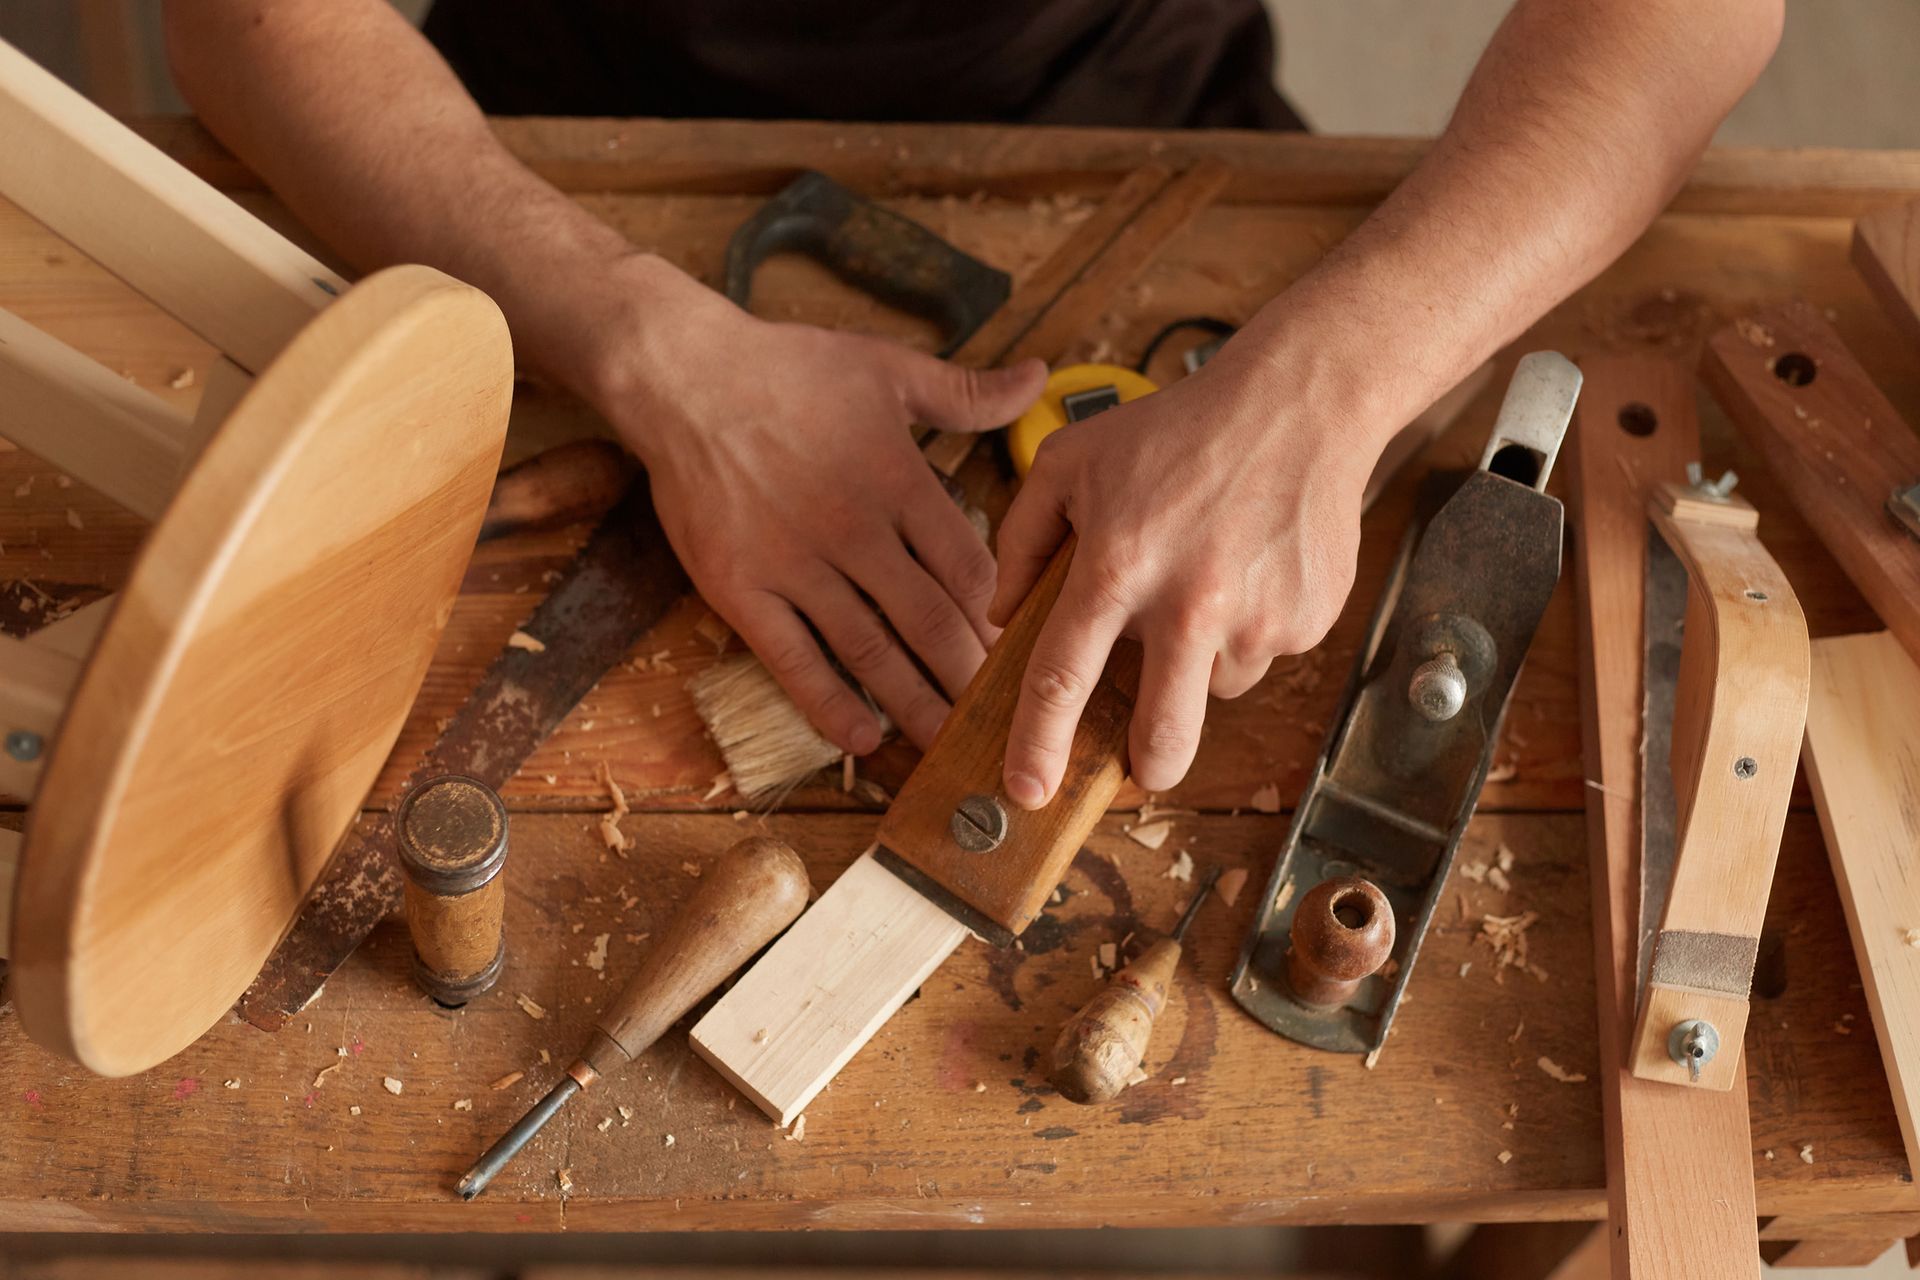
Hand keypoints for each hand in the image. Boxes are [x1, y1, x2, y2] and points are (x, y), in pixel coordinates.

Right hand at [591, 257, 1045, 752]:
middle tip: (1005, 719)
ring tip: (949, 743)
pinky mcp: (741, 588)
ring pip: (871, 650)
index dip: (1004, 617)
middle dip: (972, 676)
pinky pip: (792, 659)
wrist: (683, 375)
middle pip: (931, 620)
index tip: (1028, 650)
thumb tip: (1040, 375)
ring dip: (915, 703)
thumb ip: (967, 391)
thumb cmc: (788, 367)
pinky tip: (863, 738)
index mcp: (899, 481)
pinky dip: (828, 703)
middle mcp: (855, 530)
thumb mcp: (888, 368)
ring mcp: (795, 565)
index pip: (970, 567)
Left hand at [990, 338, 1382, 805]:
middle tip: (1138, 766)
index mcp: (1117, 565)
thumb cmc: (1176, 429)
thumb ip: (1022, 537)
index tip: (1025, 792)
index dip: (1039, 744)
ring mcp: (1257, 616)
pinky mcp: (1308, 619)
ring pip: (1215, 685)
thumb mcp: (1071, 461)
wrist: (1300, 402)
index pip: (1064, 677)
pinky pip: (1263, 654)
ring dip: (1200, 659)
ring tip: (1204, 580)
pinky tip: (1248, 567)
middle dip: (1146, 768)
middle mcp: (1189, 602)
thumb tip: (1000, 612)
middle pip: (1163, 735)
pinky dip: (1247, 627)